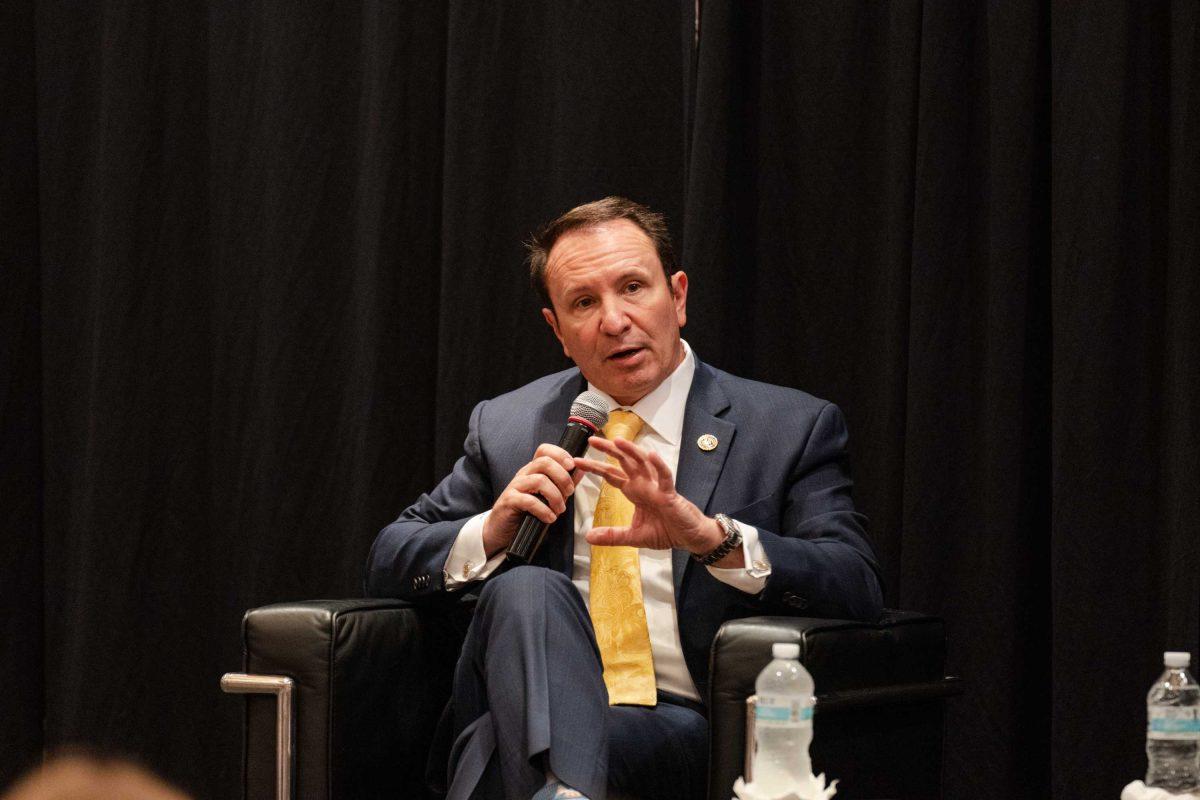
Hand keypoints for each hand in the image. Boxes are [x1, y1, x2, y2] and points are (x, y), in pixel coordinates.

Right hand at [482, 443, 584, 556]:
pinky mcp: (509, 501)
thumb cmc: (527, 511)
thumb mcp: (549, 495)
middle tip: (569, 492)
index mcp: (533, 470)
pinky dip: (543, 510)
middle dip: (562, 476)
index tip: (572, 466)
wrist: (502, 529)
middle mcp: (523, 474)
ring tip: (560, 509)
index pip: (544, 450)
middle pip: (544, 462)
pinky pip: (529, 500)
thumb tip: (581, 469)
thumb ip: (564, 483)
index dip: (560, 454)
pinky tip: (549, 518)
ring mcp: (515, 486)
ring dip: (555, 496)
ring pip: (539, 480)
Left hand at [573, 436, 727, 556]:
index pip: (611, 475)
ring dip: (631, 451)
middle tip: (592, 440)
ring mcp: (657, 487)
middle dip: (609, 450)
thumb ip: (612, 536)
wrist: (689, 538)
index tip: (577, 462)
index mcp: (634, 491)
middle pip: (624, 462)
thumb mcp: (634, 536)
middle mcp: (644, 484)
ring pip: (643, 463)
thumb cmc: (666, 532)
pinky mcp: (671, 494)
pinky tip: (652, 455)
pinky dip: (659, 466)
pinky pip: (665, 477)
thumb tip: (589, 537)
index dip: (595, 467)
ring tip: (618, 441)